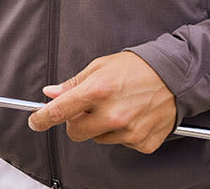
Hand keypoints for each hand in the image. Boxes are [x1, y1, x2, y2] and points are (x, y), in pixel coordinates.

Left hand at [28, 52, 175, 153]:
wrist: (174, 76)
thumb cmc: (137, 67)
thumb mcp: (100, 66)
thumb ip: (74, 83)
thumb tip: (52, 94)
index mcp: (98, 91)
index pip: (60, 111)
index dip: (43, 118)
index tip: (36, 121)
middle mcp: (112, 114)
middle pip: (76, 132)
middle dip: (76, 121)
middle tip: (88, 107)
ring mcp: (128, 131)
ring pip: (98, 138)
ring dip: (101, 126)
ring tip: (117, 106)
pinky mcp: (142, 143)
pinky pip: (121, 144)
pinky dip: (122, 133)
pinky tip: (132, 115)